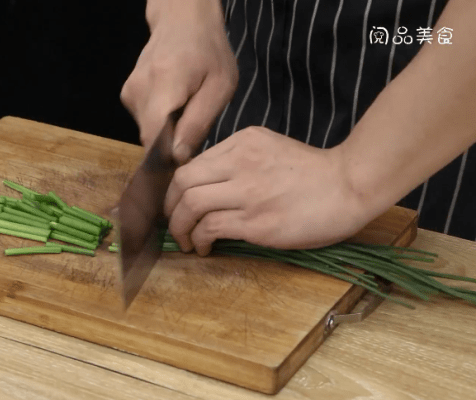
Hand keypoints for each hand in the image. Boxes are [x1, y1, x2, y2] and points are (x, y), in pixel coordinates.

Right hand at [121, 0, 237, 163]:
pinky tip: (175, 104)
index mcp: (164, 87)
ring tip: (187, 110)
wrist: (183, 22)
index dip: (169, 158)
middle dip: (173, 143)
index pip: (154, 139)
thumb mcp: (220, 87)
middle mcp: (138, 91)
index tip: (186, 161)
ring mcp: (129, 94)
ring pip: (148, 132)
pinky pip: (145, 122)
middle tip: (196, 127)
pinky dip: (161, 121)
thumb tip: (178, 158)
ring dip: (168, 132)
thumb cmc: (209, 52)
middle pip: (151, 139)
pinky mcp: (127, 96)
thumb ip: (198, 124)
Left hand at [163, 126, 371, 253]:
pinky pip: (210, 227)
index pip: (192, 164)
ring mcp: (248, 191)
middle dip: (169, 207)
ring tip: (186, 241)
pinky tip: (205, 248)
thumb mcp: (271, 150)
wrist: (351, 185)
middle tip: (174, 224)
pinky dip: (200, 240)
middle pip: (182, 182)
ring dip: (180, 227)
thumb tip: (209, 187)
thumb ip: (239, 161)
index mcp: (243, 142)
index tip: (176, 205)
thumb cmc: (315, 173)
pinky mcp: (257, 220)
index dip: (176, 189)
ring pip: (190, 204)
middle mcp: (240, 162)